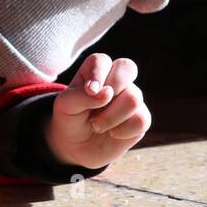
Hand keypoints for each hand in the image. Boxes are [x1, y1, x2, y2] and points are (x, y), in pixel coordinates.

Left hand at [45, 53, 149, 169]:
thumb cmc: (70, 119)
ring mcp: (131, 98)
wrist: (75, 146)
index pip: (102, 60)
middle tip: (99, 104)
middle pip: (128, 67)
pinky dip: (122, 131)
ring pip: (133, 99)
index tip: (89, 90)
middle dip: (114, 86)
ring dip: (110, 117)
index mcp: (96, 71)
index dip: (97, 73)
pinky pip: (141, 120)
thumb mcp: (65, 106)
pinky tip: (111, 133)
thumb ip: (81, 96)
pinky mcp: (141, 118)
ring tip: (96, 125)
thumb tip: (107, 93)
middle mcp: (117, 80)